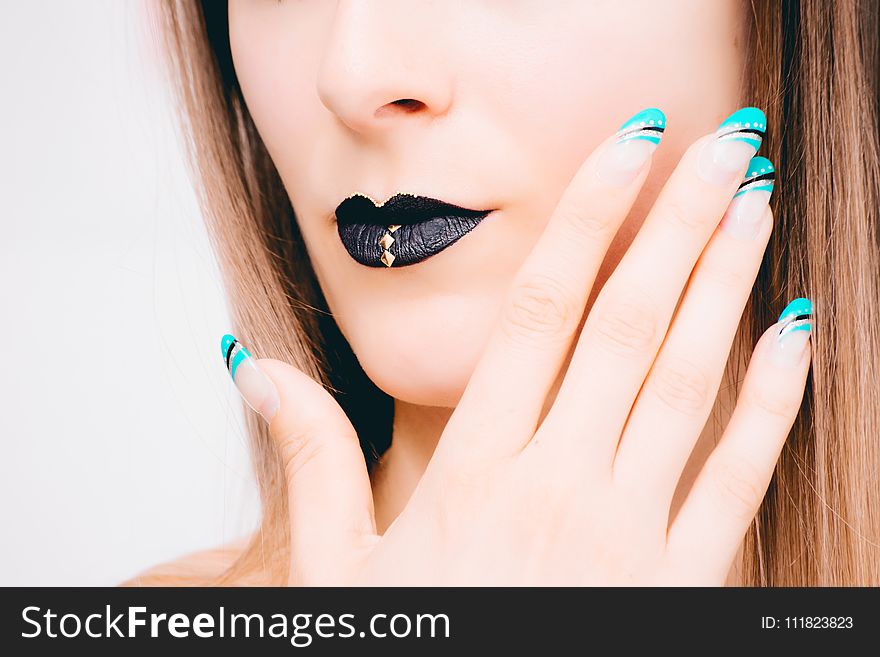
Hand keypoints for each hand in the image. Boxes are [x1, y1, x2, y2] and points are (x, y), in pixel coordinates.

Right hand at [225, 107, 811, 584]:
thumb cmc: (409, 653)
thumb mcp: (341, 570)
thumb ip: (308, 460)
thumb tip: (254, 367)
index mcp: (473, 472)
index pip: (537, 311)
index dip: (585, 219)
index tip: (628, 147)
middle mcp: (555, 489)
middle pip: (625, 327)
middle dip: (678, 226)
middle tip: (723, 144)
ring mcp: (625, 537)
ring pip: (684, 385)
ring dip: (725, 288)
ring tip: (756, 207)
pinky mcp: (680, 584)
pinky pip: (736, 479)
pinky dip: (768, 403)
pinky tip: (791, 335)